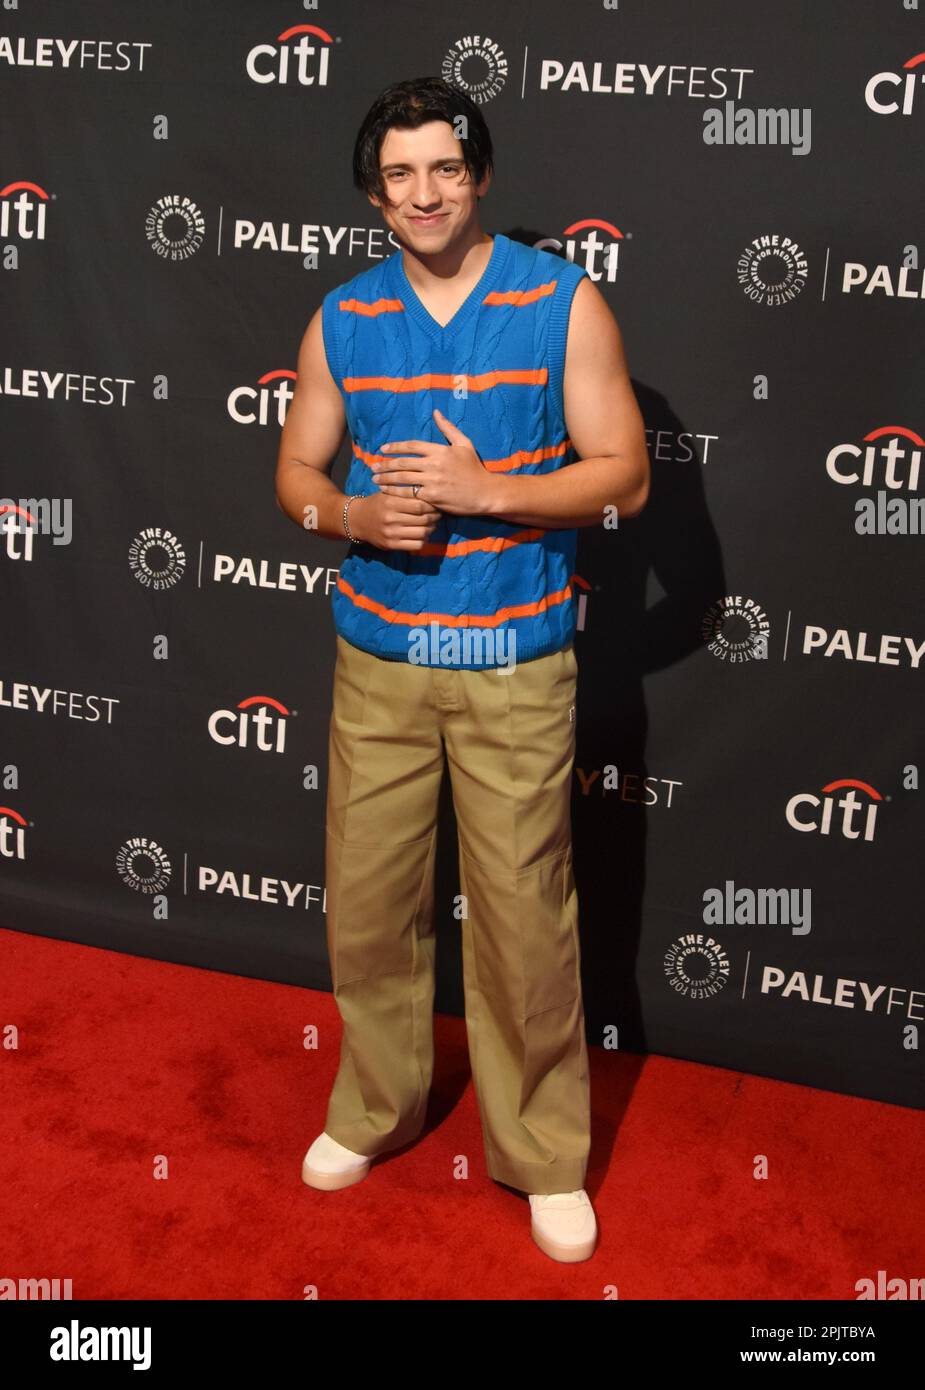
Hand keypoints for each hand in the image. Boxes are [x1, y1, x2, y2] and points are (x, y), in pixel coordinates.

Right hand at [348, 489, 441, 551]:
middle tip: (438, 514)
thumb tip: (430, 492)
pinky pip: (416, 545)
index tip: (436, 503)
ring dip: (431, 529)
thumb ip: (405, 492)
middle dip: (435, 517)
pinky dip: (424, 540)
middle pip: (423, 519)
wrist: (357, 520)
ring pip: (422, 532)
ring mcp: (391, 533)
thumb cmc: (377, 503)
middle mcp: (391, 518)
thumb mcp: (387, 493)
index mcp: (391, 502)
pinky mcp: (391, 545)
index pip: (420, 504)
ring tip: (431, 524)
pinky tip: (423, 535)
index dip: (432, 505)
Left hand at [371, 407, 497, 515]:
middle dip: (385, 465)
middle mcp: (434, 464)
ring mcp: (432, 481)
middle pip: (403, 462)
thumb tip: (436, 412)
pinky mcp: (432, 497)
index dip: (395, 447)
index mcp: (440, 450)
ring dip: (386, 479)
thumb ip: (448, 428)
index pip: (412, 446)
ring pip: (403, 478)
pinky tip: (387, 493)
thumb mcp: (464, 444)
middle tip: (373, 467)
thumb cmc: (475, 469)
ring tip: (375, 480)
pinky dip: (396, 493)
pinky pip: (409, 493)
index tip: (383, 450)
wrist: (485, 493)